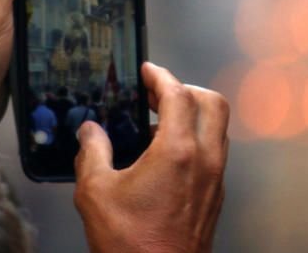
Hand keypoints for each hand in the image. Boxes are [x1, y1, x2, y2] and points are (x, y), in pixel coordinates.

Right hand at [74, 63, 229, 252]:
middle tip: (158, 93)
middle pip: (212, 103)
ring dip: (193, 115)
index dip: (161, 76)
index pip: (178, 94)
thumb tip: (89, 132)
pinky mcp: (215, 197)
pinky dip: (196, 140)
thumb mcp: (96, 193)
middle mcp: (205, 160)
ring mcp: (215, 179)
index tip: (147, 72)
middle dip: (186, 89)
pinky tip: (166, 155)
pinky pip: (214, 153)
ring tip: (159, 123)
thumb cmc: (131, 245)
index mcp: (178, 152)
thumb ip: (92, 153)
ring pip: (217, 128)